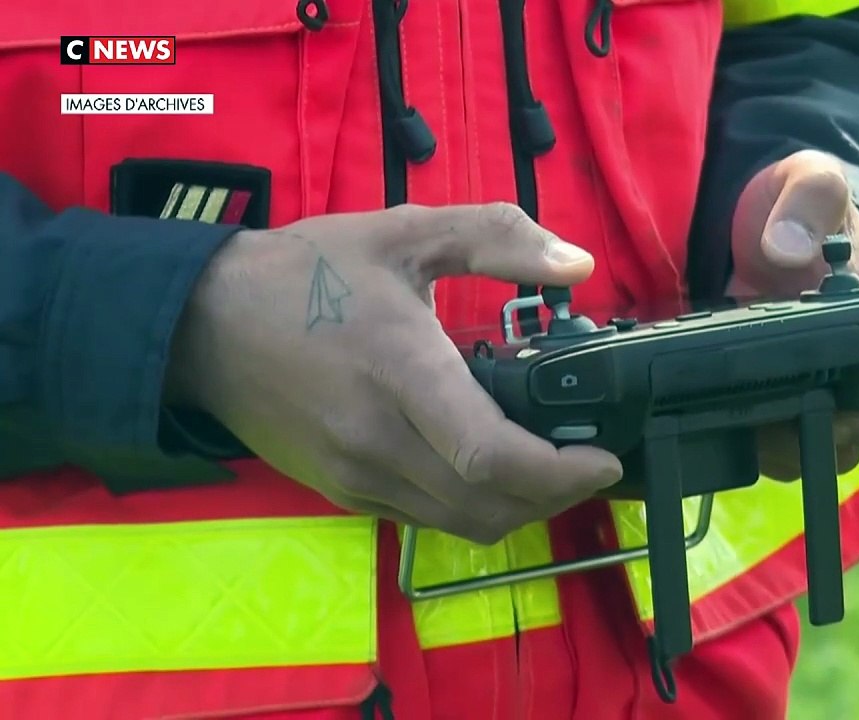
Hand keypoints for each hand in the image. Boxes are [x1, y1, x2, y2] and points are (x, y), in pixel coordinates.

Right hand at [166, 203, 622, 543]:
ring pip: (460, 524)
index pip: (490, 457)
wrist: (203, 324)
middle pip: (487, 506)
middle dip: (555, 497)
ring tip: (554, 473)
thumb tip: (580, 262)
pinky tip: (491, 474)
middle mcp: (378, 441)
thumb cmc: (308, 273)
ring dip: (519, 510)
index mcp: (400, 373)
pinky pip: (425, 519)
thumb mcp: (404, 233)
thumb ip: (497, 238)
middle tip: (590, 465)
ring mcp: (356, 476)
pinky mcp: (343, 493)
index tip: (605, 459)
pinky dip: (472, 509)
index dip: (560, 473)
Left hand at [729, 149, 858, 479]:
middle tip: (774, 419)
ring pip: (820, 453)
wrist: (764, 221)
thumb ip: (808, 203)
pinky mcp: (775, 401)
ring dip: (784, 447)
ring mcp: (819, 392)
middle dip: (822, 440)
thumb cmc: (802, 205)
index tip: (844, 409)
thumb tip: (785, 250)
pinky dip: (754, 441)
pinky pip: (777, 446)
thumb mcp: (810, 183)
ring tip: (745, 420)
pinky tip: (723, 417)